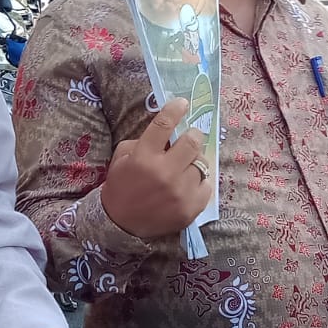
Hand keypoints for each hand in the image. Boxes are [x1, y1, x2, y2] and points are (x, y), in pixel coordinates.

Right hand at [99, 97, 211, 242]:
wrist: (120, 224)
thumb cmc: (121, 186)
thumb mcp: (122, 158)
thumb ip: (143, 141)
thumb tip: (168, 133)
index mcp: (143, 157)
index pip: (164, 124)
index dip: (175, 109)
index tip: (182, 103)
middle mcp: (164, 172)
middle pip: (192, 142)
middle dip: (193, 136)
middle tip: (189, 138)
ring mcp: (180, 192)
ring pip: (202, 164)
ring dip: (195, 161)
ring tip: (186, 166)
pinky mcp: (191, 208)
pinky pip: (207, 185)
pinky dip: (200, 182)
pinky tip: (189, 184)